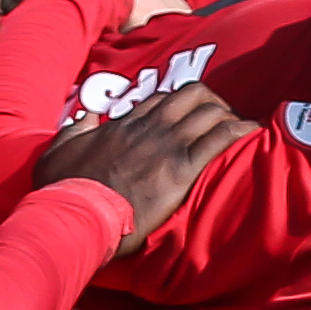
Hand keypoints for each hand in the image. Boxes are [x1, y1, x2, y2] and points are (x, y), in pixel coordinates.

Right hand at [38, 81, 241, 253]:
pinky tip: (252, 132)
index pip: (161, 99)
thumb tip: (85, 118)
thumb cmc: (65, 189)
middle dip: (212, 101)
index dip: (180, 102)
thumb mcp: (58, 151)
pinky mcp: (182, 170)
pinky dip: (240, 131)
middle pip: (192, 95)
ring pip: (210, 111)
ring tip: (240, 125)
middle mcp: (150, 128)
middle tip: (221, 118)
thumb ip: (74, 131)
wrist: (78, 214)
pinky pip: (220, 139)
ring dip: (229, 114)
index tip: (189, 113)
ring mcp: (168, 146)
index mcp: (125, 125)